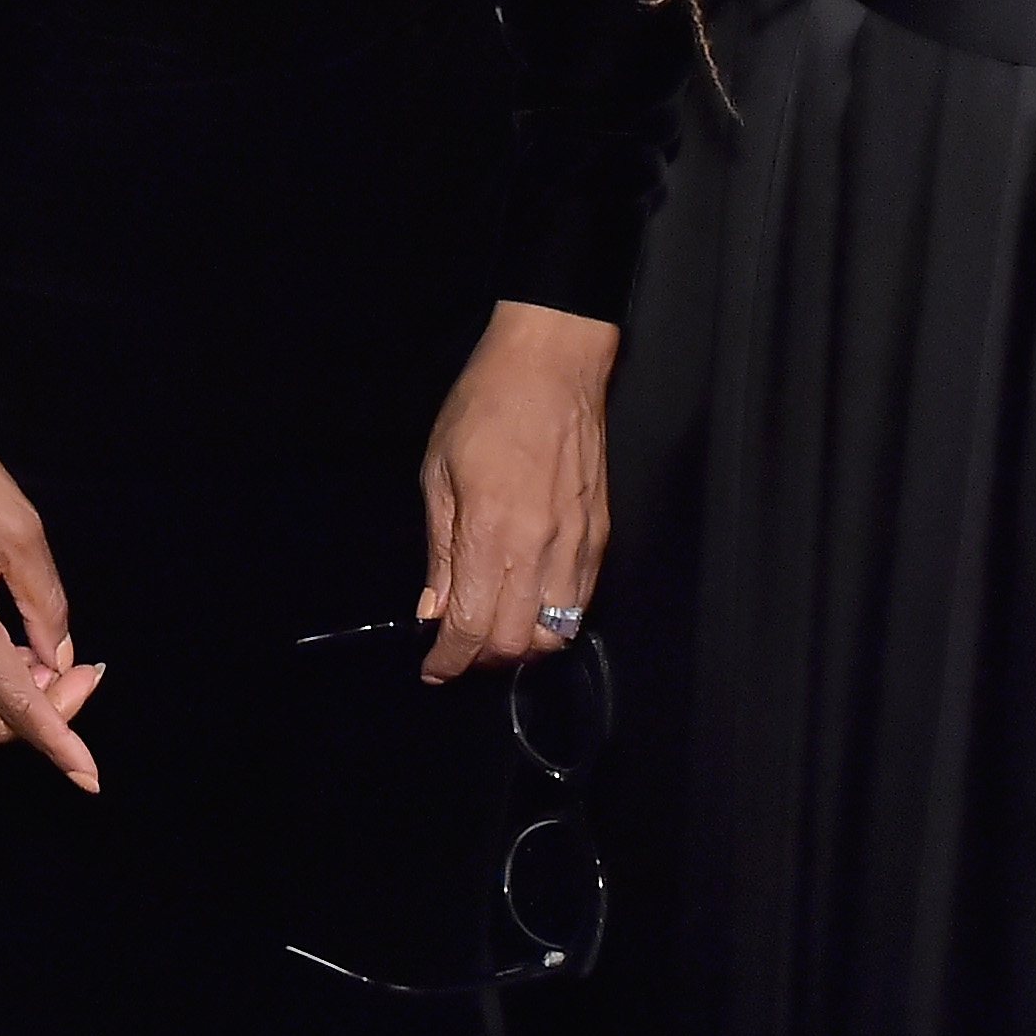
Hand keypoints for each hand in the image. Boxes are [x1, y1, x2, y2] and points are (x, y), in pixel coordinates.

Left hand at [416, 300, 615, 681]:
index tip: (433, 670)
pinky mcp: (602, 537)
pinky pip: (581, 603)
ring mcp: (577, 546)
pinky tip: (531, 605)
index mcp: (490, 532)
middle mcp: (538, 550)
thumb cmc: (483, 408)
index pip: (471, 625)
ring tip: (495, 628)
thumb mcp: (439, 472)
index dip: (449, 659)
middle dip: (481, 658)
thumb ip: (440, 549)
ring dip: (521, 645)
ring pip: (555, 634)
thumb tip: (434, 609)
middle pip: (515, 643)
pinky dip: (554, 620)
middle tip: (459, 645)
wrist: (552, 366)